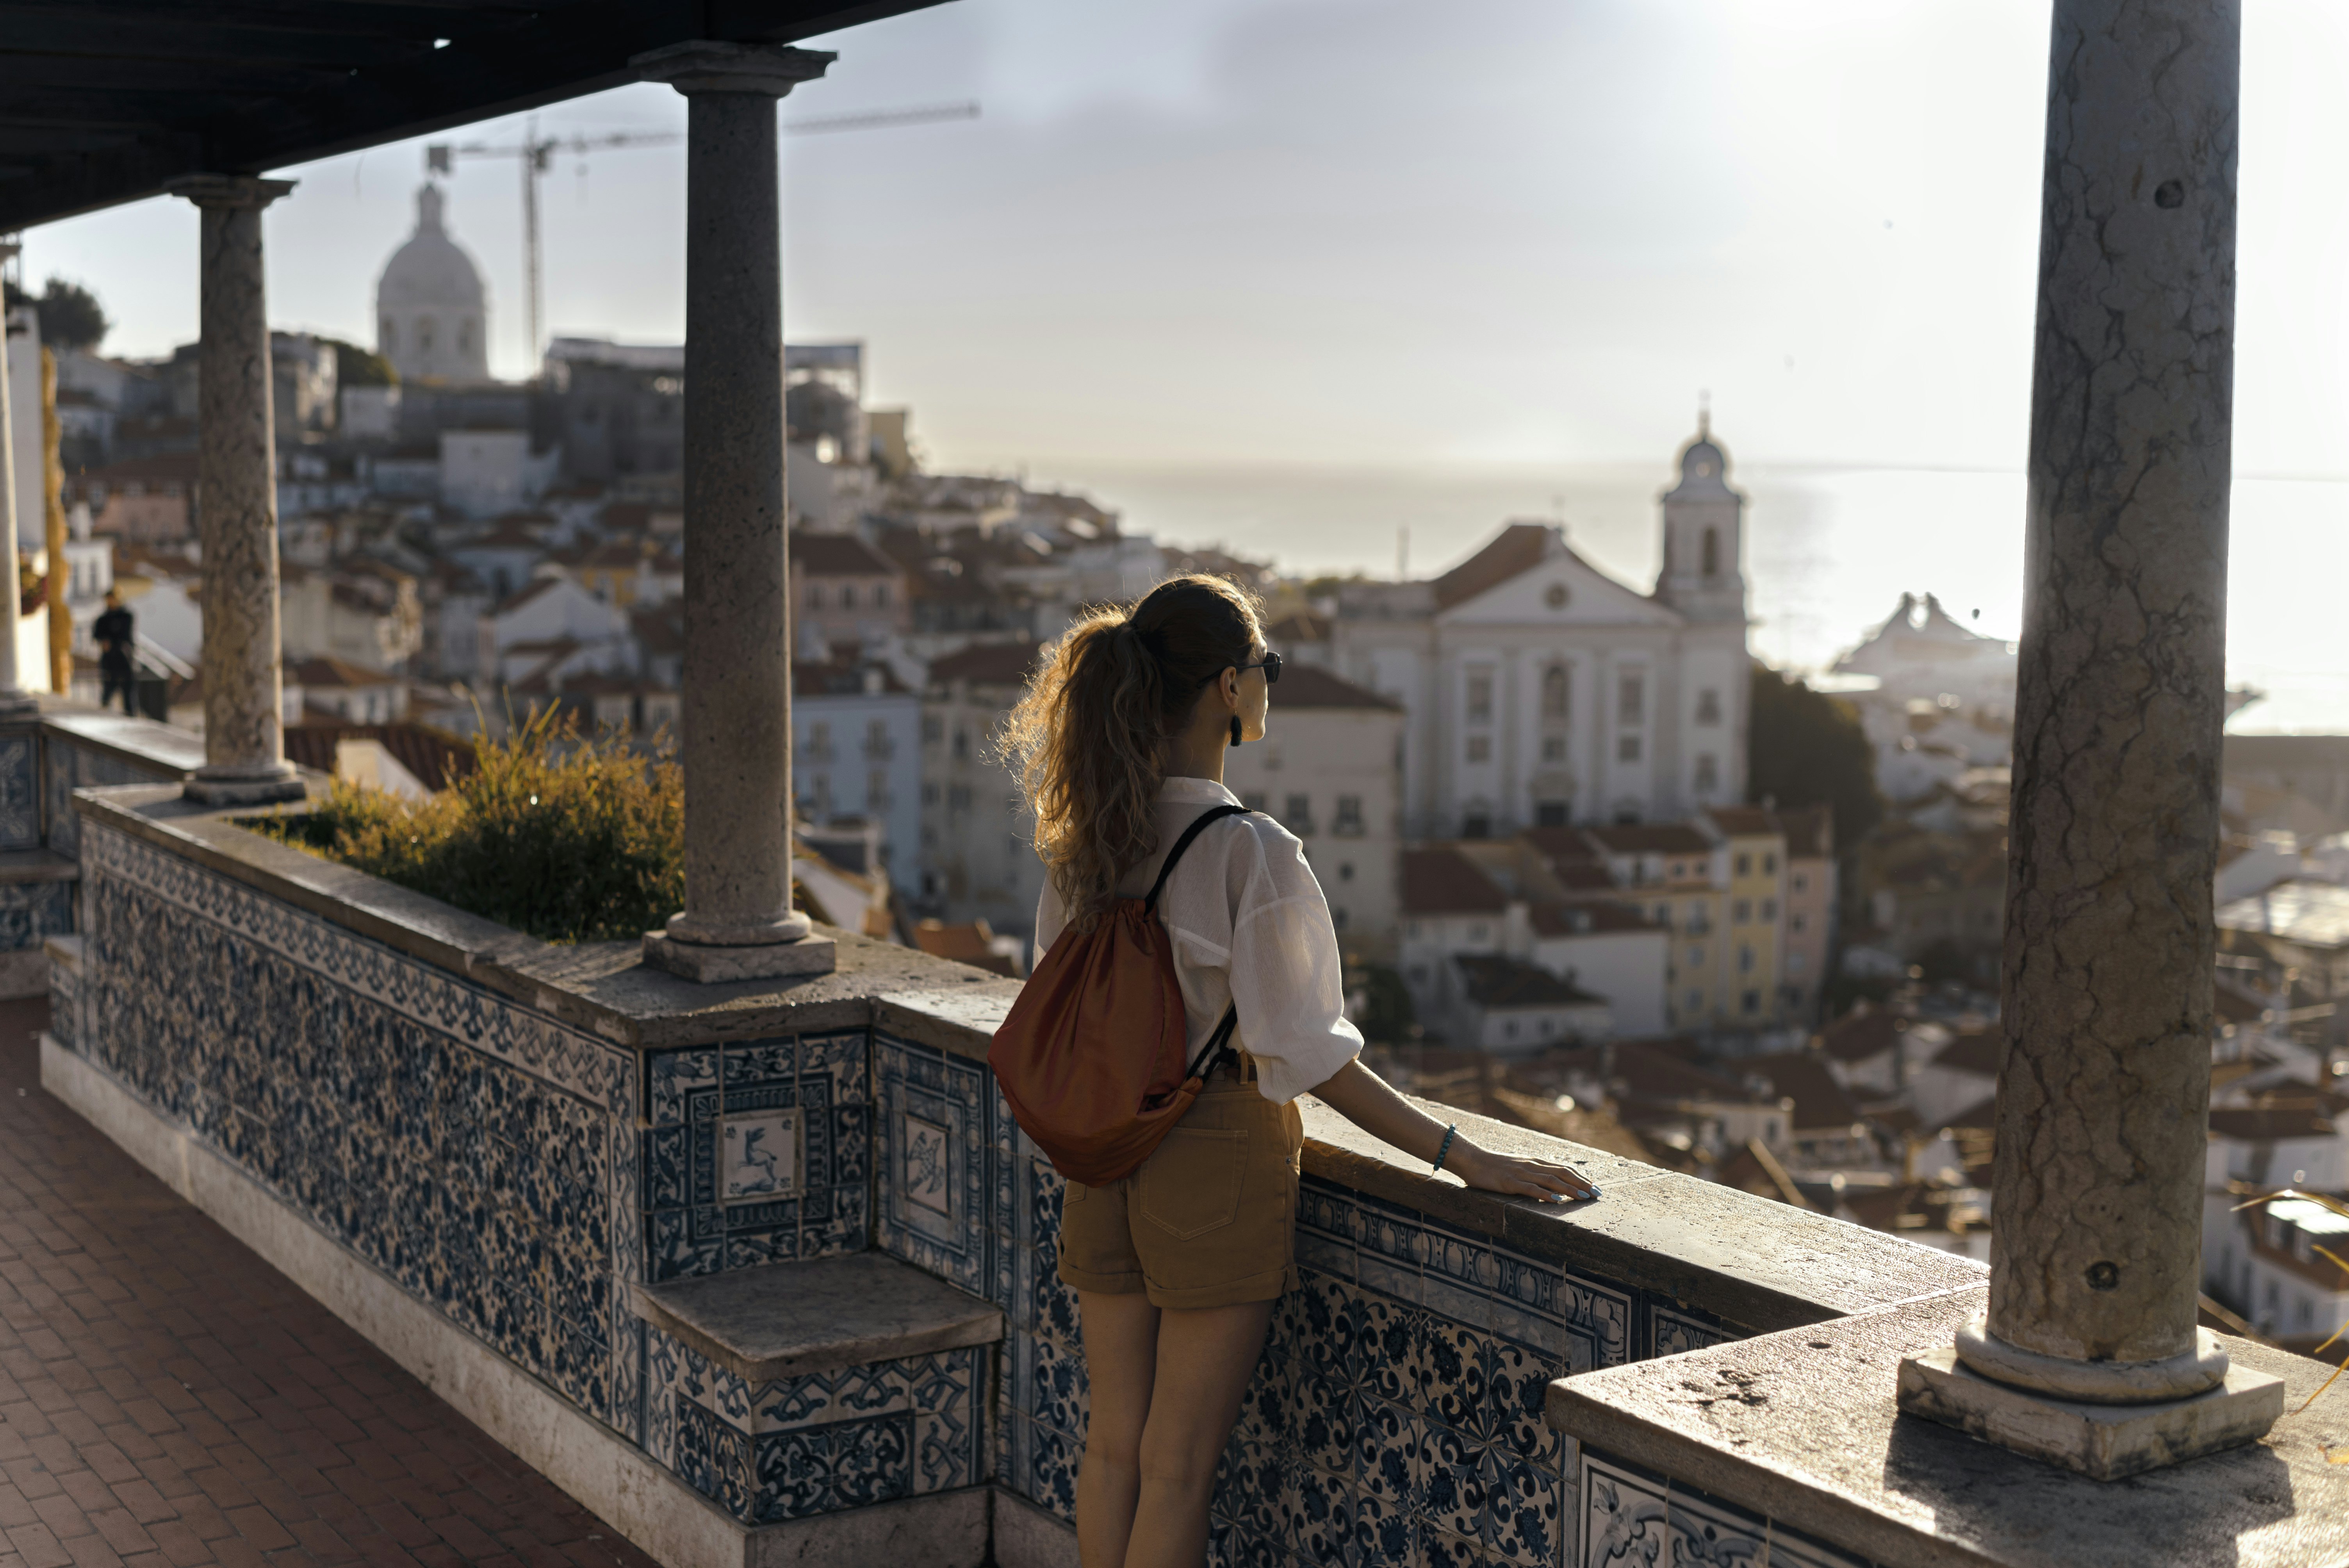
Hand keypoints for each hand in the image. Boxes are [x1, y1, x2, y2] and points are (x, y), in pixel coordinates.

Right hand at [1449, 1143, 1600, 1203]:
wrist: (1471, 1159)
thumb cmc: (1493, 1165)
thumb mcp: (1517, 1166)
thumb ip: (1532, 1172)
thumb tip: (1549, 1183)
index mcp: (1534, 1161)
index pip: (1563, 1168)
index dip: (1581, 1177)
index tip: (1595, 1187)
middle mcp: (1531, 1165)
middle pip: (1562, 1173)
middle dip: (1582, 1183)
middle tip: (1597, 1195)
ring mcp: (1521, 1173)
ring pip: (1551, 1180)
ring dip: (1570, 1188)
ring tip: (1584, 1197)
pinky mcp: (1510, 1182)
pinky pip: (1531, 1188)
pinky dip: (1546, 1194)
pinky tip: (1557, 1200)